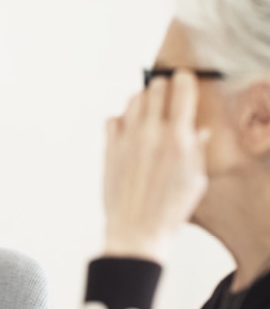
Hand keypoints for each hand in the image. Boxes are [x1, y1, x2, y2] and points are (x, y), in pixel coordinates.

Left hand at [103, 70, 209, 261]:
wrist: (137, 229)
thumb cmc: (168, 210)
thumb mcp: (194, 180)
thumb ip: (196, 150)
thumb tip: (198, 131)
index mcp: (177, 139)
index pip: (181, 91)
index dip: (183, 80)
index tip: (183, 78)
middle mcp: (151, 134)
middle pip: (154, 89)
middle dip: (161, 87)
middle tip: (164, 93)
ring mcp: (127, 140)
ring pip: (131, 100)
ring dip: (141, 100)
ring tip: (147, 110)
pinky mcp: (109, 149)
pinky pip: (111, 120)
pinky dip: (120, 119)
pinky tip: (127, 130)